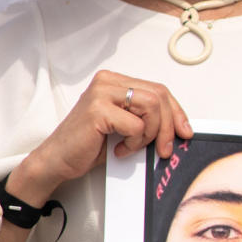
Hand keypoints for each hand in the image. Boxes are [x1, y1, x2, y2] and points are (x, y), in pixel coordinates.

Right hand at [13, 70, 191, 202]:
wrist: (58, 160)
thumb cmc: (87, 145)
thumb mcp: (124, 127)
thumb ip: (145, 118)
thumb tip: (178, 127)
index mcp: (114, 81)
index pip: (158, 89)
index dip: (176, 112)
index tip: (184, 132)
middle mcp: (108, 81)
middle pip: (159, 95)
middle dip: (168, 126)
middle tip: (164, 149)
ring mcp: (102, 93)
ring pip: (152, 106)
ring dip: (149, 134)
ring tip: (133, 146)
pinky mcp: (98, 109)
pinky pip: (136, 125)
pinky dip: (133, 143)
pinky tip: (118, 150)